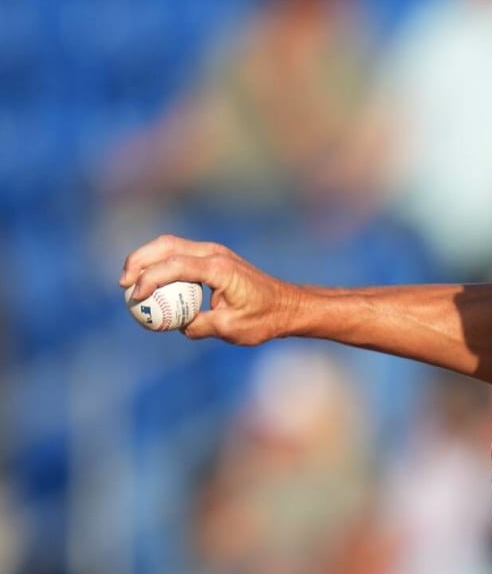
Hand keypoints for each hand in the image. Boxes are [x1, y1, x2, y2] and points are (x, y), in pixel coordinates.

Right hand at [120, 235, 299, 344]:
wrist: (287, 305)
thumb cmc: (264, 318)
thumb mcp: (231, 329)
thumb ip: (200, 326)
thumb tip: (176, 325)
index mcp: (219, 268)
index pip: (175, 266)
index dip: (150, 280)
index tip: (135, 298)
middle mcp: (214, 253)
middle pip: (165, 245)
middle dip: (139, 261)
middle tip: (122, 284)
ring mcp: (214, 252)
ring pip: (170, 245)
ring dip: (146, 259)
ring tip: (129, 282)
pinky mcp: (213, 257)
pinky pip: (179, 254)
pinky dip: (160, 263)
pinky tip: (149, 282)